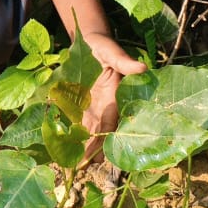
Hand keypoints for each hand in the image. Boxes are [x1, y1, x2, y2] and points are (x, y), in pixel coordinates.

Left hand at [79, 33, 145, 162]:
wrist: (90, 41)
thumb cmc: (103, 46)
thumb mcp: (112, 51)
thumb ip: (123, 61)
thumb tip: (141, 68)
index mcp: (115, 96)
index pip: (112, 122)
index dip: (105, 138)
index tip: (98, 154)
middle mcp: (106, 105)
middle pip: (102, 132)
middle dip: (94, 149)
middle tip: (83, 166)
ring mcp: (95, 106)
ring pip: (91, 131)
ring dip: (84, 146)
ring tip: (75, 163)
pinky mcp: (84, 104)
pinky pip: (80, 123)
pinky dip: (75, 135)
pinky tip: (66, 148)